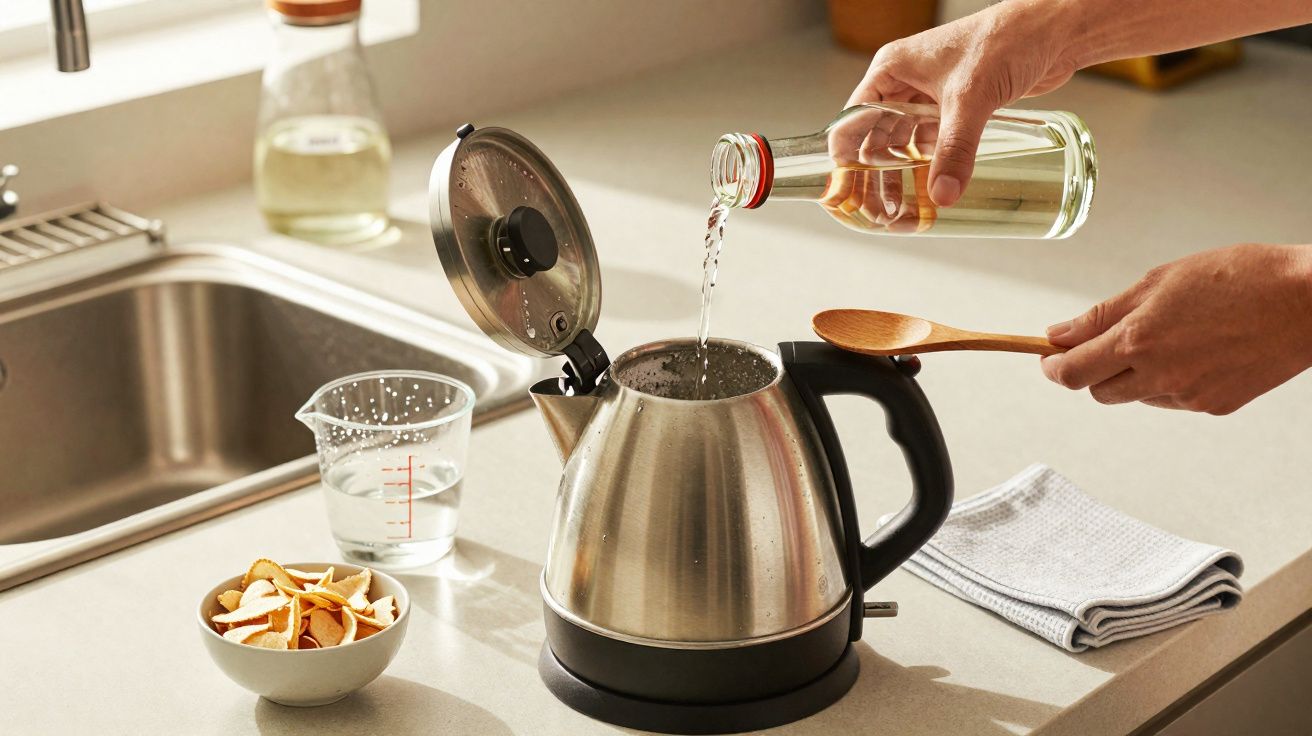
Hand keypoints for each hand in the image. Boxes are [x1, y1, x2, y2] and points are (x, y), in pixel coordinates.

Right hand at [846, 0, 1079, 206]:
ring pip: (904, 143)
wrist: (1054, 31)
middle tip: (876, 210)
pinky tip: (927, 190)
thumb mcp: (971, 98)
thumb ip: (955, 149)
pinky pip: (933, 143)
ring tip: (897, 209)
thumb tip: (943, 194)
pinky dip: (928, 166)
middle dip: (874, 174)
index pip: (854, 118)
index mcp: (892, 69)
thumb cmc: (1006, 39)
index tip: (846, 190)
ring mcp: (931, 96)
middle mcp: (906, 83)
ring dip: (900, 174)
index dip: (846, 156)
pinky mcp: (957, 107)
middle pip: (876, 137)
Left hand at [1041, 244, 1311, 414]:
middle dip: (1091, 371)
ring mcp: (1188, 396)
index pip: (1072, 371)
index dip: (1053, 367)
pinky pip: (1172, 400)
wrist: (1309, 302)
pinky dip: (1168, 381)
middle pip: (1098, 391)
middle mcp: (1159, 375)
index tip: (1049, 357)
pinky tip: (1194, 352)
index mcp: (1139, 340)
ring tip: (1164, 338)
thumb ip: (1104, 314)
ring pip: (1136, 396)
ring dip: (1131, 376)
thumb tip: (1060, 334)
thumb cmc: (1242, 278)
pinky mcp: (1213, 406)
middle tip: (1102, 344)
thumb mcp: (1160, 281)